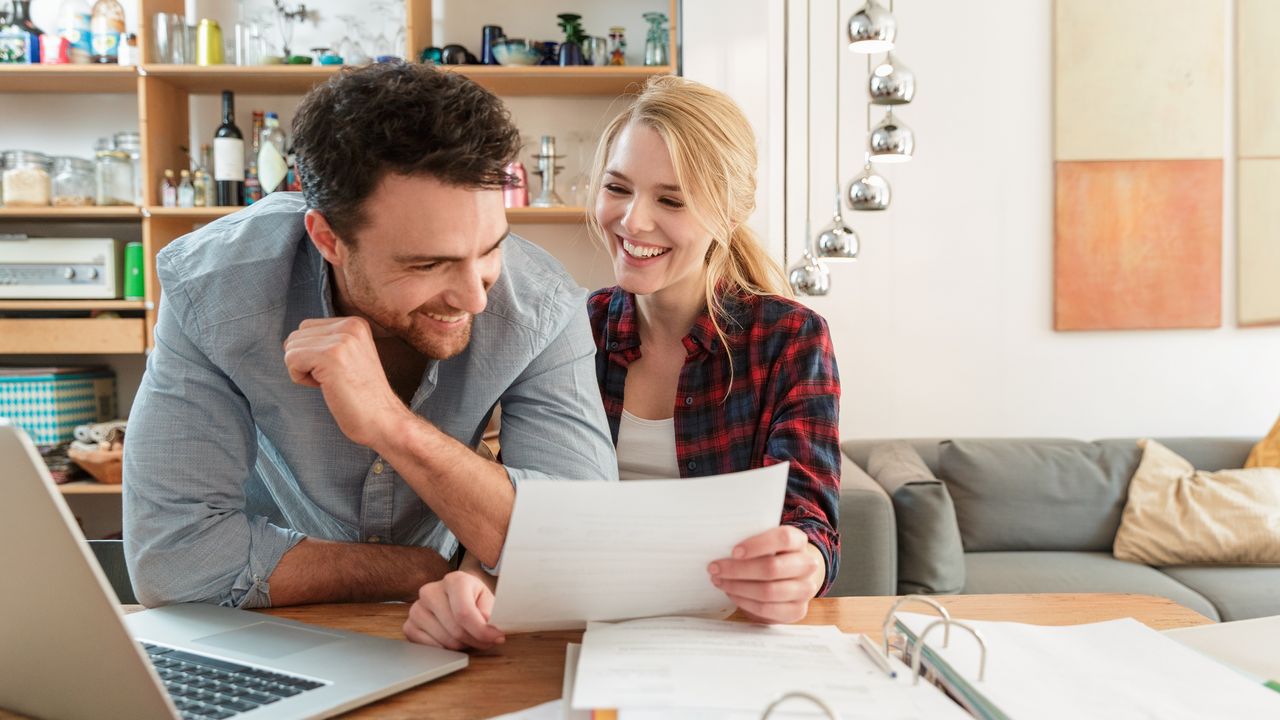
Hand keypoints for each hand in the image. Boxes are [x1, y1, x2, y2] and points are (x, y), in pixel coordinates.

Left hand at [283, 317, 408, 448]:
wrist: (383, 420)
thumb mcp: (350, 356)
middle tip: (333, 379)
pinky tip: (325, 387)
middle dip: (305, 361)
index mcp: (355, 323)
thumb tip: (287, 343)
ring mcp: (341, 339)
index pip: (307, 327)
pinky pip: (291, 360)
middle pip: (296, 336)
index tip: (337, 371)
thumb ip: (327, 342)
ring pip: (291, 348)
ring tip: (330, 383)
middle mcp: (350, 326)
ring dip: (303, 371)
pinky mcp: (330, 355)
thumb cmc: (362, 397)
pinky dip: (300, 378)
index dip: (312, 354)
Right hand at [403, 571, 504, 650]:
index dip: (482, 631)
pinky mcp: (409, 626)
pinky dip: (446, 650)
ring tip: (469, 637)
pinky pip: (430, 648)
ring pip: (444, 641)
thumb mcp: (489, 599)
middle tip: (486, 640)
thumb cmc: (474, 598)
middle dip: (475, 640)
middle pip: (456, 630)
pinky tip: (453, 640)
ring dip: (462, 646)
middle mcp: (430, 591)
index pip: (464, 612)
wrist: (457, 597)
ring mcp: (417, 609)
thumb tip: (488, 629)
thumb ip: (492, 612)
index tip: (496, 638)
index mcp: (454, 580)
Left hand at [708, 526, 824, 624]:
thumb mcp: (764, 544)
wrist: (790, 578)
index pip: (784, 538)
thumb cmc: (769, 555)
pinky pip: (767, 609)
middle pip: (772, 568)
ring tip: (719, 581)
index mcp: (799, 541)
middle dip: (738, 570)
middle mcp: (807, 564)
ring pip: (768, 591)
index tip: (733, 551)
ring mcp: (805, 589)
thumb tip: (719, 545)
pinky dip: (745, 602)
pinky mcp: (797, 610)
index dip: (757, 545)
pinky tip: (732, 594)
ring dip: (738, 587)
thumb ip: (750, 543)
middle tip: (715, 568)